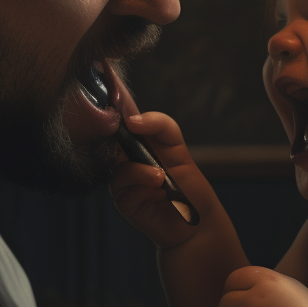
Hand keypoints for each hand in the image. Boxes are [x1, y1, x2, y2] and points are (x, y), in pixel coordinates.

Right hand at [109, 111, 203, 248]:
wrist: (196, 218)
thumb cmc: (187, 182)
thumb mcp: (178, 147)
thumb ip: (161, 125)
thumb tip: (133, 119)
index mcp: (137, 141)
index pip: (119, 118)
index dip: (114, 105)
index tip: (111, 88)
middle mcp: (126, 158)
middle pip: (110, 143)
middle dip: (126, 142)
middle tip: (145, 148)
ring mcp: (123, 180)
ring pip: (120, 170)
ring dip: (143, 173)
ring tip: (162, 179)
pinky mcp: (124, 201)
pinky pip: (124, 191)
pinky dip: (144, 191)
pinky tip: (159, 196)